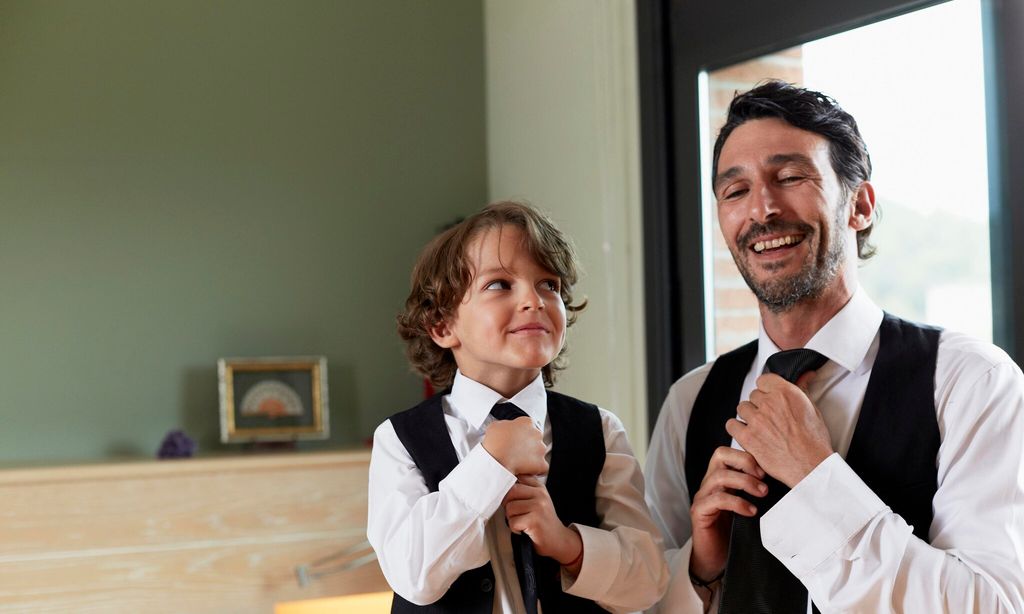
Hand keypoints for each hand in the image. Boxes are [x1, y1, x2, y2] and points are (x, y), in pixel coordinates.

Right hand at [483, 416, 547, 475]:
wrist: (496, 460)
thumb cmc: (494, 444)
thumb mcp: (495, 426)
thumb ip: (505, 424)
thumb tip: (505, 427)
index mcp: (526, 422)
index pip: (529, 426)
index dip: (522, 434)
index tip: (517, 439)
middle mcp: (536, 434)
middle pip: (536, 439)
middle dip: (528, 445)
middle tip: (517, 451)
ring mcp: (540, 449)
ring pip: (540, 453)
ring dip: (532, 457)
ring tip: (519, 462)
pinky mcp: (541, 463)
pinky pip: (542, 467)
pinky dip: (536, 470)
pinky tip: (526, 470)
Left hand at [503, 476, 582, 572]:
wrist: (559, 540)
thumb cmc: (543, 521)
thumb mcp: (537, 500)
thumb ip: (524, 489)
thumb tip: (501, 483)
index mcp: (539, 487)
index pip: (517, 478)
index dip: (509, 490)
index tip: (514, 500)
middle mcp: (540, 494)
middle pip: (510, 492)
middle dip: (509, 505)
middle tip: (517, 515)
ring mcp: (539, 507)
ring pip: (510, 508)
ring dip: (512, 519)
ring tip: (523, 523)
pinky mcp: (535, 521)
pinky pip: (513, 522)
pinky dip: (515, 529)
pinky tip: (525, 530)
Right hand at [689, 446, 765, 582]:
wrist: (716, 558)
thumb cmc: (735, 531)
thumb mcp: (748, 504)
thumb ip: (756, 490)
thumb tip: (782, 478)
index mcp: (720, 477)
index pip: (727, 452)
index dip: (747, 455)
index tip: (767, 470)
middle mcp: (709, 483)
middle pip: (720, 455)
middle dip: (745, 462)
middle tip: (764, 479)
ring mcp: (702, 496)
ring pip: (720, 476)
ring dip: (745, 482)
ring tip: (762, 494)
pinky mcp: (699, 512)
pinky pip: (716, 499)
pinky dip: (737, 502)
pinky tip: (751, 511)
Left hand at [726, 371, 831, 486]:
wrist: (811, 466)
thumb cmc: (814, 441)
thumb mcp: (813, 409)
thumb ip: (802, 389)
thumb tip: (805, 375)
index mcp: (786, 393)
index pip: (763, 380)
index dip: (766, 390)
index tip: (769, 398)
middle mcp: (770, 404)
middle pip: (753, 395)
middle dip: (760, 406)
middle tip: (769, 418)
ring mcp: (757, 420)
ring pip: (742, 408)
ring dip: (749, 417)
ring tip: (760, 428)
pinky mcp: (748, 437)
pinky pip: (731, 425)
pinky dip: (737, 429)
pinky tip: (747, 434)